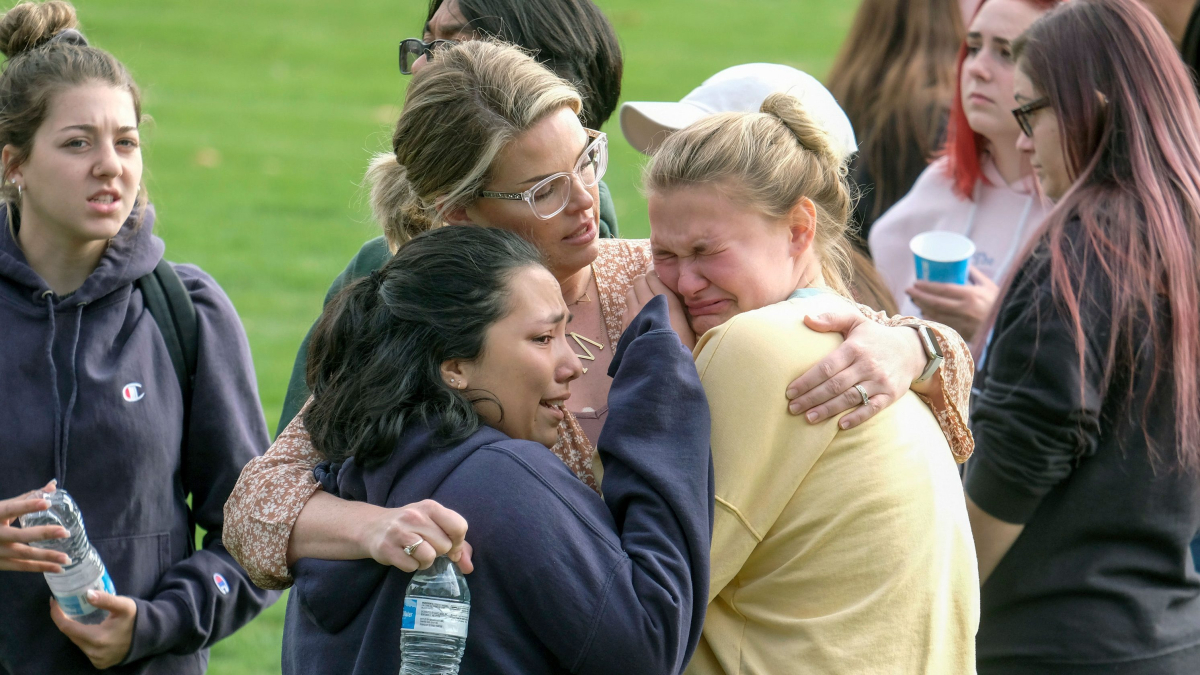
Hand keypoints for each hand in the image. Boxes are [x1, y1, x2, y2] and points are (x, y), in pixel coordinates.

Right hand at [0, 480, 69, 572]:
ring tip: (67, 558)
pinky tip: (59, 569)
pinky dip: (41, 568)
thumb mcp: (2, 507)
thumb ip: (27, 498)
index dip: (27, 506)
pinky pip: (22, 567)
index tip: (46, 503)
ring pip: (23, 554)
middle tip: (66, 532)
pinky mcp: (0, 564)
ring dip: (46, 557)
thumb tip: (53, 485)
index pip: (10, 509)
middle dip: (43, 534)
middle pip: (19, 535)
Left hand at [50, 591, 136, 668]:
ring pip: (77, 642)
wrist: (150, 636)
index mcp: (97, 638)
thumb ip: (106, 600)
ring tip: (75, 615)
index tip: (53, 601)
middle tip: (65, 605)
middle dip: (65, 620)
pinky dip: (83, 638)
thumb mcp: (123, 606)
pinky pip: (85, 649)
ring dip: (74, 629)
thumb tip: (87, 593)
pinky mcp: (100, 663)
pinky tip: (87, 628)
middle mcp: (93, 652)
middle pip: (71, 635)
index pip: (67, 627)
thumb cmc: (136, 619)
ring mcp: (96, 659)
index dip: (57, 614)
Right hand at [359, 500, 473, 573]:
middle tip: (427, 546)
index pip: (459, 527)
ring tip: (416, 552)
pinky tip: (404, 556)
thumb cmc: (410, 526)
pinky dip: (411, 566)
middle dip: (439, 551)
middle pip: (445, 545)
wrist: (373, 527)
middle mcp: (415, 516)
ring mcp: (399, 531)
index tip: (450, 546)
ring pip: (429, 557)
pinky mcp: (387, 548)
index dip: (458, 542)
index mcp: (430, 506)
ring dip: (425, 561)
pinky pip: (412, 567)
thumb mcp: (433, 524)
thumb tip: (469, 567)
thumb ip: (456, 543)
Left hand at [623, 271, 694, 348]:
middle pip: (638, 280)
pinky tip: (638, 317)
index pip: (652, 275)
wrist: (660, 368)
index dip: (654, 276)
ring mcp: (633, 314)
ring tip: (644, 303)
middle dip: (644, 282)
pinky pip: (625, 308)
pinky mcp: (625, 325)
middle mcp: (647, 303)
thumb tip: (669, 294)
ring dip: (636, 294)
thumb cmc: (682, 347)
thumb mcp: (688, 324)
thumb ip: (678, 305)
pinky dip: (630, 308)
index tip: (658, 280)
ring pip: (629, 292)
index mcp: (666, 301)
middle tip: (651, 290)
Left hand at [784, 306, 927, 428]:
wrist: (911, 350)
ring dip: (828, 410)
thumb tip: (806, 318)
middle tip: (793, 408)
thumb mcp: (855, 320)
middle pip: (834, 385)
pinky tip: (840, 425)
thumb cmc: (874, 336)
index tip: (790, 392)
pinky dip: (857, 417)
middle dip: (812, 398)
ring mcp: (880, 381)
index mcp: (854, 348)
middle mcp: (867, 365)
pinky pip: (872, 409)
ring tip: (809, 418)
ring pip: (850, 398)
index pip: (826, 367)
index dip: (807, 380)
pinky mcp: (890, 394)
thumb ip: (831, 318)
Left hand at [906, 266, 997, 340]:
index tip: (916, 282)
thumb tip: (963, 263)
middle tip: (909, 290)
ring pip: (935, 315)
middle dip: (918, 296)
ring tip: (914, 300)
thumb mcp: (989, 286)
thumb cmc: (999, 303)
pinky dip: (930, 319)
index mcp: (970, 296)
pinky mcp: (960, 333)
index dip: (926, 286)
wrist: (1008, 326)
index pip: (942, 290)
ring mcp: (961, 323)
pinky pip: (940, 325)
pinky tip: (924, 314)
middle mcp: (963, 310)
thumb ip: (975, 274)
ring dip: (922, 307)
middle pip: (934, 303)